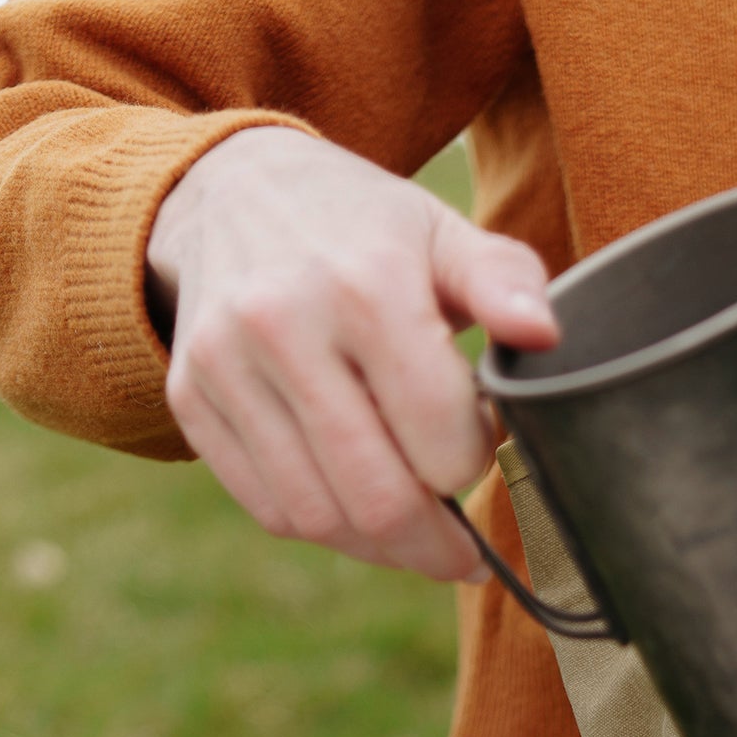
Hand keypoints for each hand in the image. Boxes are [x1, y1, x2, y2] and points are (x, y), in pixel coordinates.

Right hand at [146, 127, 560, 579]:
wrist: (228, 189)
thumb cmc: (362, 229)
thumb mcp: (441, 233)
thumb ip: (505, 283)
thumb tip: (544, 336)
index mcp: (366, 285)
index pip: (441, 441)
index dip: (475, 460)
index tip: (478, 440)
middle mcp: (284, 324)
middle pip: (379, 500)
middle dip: (436, 541)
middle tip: (460, 546)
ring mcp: (227, 365)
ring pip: (321, 518)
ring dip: (381, 546)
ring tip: (413, 529)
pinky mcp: (192, 397)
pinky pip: (270, 509)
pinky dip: (325, 526)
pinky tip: (354, 505)